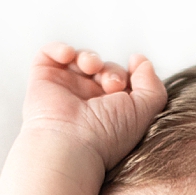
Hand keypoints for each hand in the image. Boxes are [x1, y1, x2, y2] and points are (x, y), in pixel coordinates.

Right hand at [22, 43, 166, 171]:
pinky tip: (69, 56)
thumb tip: (141, 61)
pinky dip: (60, 48)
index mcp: (109, 112)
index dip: (129, 75)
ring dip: (90, 57)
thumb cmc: (107, 136)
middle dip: (111, 71)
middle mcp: (86, 102)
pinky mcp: (42, 81)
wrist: (70, 146)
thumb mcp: (145, 112)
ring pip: (80, 59)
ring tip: (91, 67)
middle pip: (103, 69)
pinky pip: (49, 54)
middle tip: (111, 86)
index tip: (130, 80)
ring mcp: (64, 91)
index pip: (121, 83)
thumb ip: (153, 85)